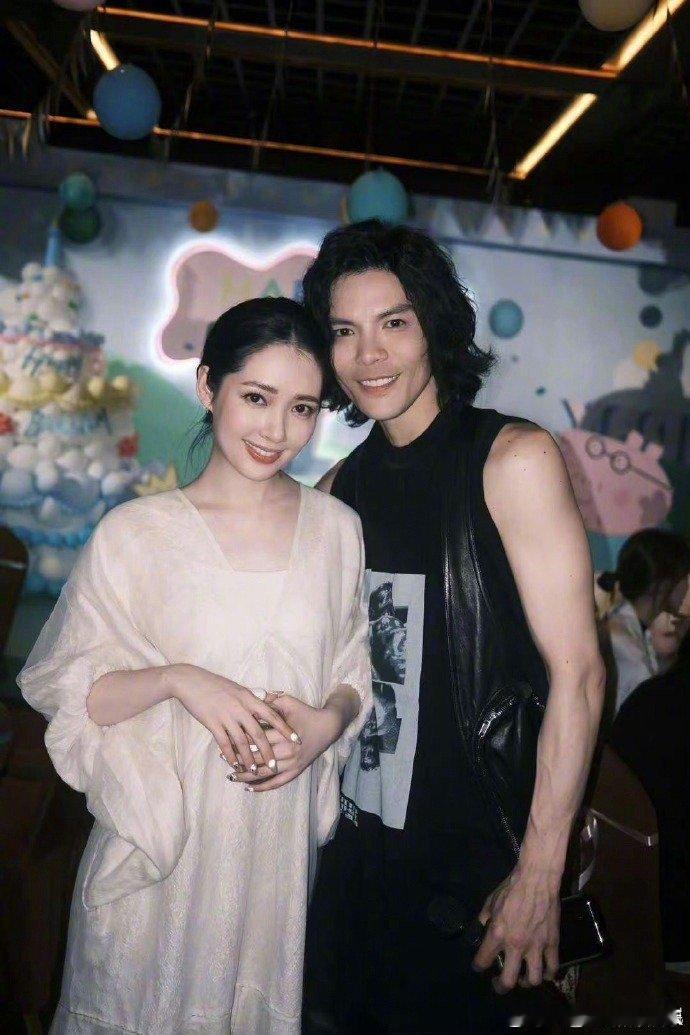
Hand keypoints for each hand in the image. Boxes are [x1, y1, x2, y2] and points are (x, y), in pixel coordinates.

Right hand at [172, 665, 295, 772]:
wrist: (191, 681)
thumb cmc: (214, 685)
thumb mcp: (237, 689)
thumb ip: (250, 700)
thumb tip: (264, 706)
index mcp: (249, 698)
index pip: (272, 715)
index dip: (285, 728)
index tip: (296, 739)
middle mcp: (240, 707)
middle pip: (258, 733)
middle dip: (268, 751)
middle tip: (275, 765)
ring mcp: (226, 715)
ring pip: (241, 741)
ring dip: (249, 758)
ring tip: (254, 771)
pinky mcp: (212, 722)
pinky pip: (224, 742)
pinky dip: (230, 755)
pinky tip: (234, 765)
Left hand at [231, 694, 343, 791]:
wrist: (327, 727)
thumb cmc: (305, 712)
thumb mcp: (289, 702)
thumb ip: (270, 700)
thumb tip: (252, 697)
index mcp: (283, 734)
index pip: (257, 739)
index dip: (239, 740)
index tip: (225, 739)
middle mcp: (287, 752)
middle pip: (258, 758)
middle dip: (239, 758)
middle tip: (222, 757)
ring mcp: (292, 764)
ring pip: (265, 774)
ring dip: (246, 776)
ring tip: (231, 776)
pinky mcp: (296, 772)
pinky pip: (277, 783)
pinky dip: (262, 787)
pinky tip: (248, 788)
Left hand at [472, 868, 559, 992]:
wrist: (536, 879)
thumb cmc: (511, 888)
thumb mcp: (490, 901)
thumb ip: (485, 917)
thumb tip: (482, 926)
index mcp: (498, 934)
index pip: (483, 960)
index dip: (478, 966)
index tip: (478, 967)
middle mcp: (516, 945)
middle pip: (508, 981)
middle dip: (500, 986)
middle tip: (498, 984)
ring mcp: (536, 947)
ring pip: (533, 980)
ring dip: (525, 982)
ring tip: (522, 978)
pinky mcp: (552, 943)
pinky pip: (553, 967)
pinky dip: (548, 974)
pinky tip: (544, 973)